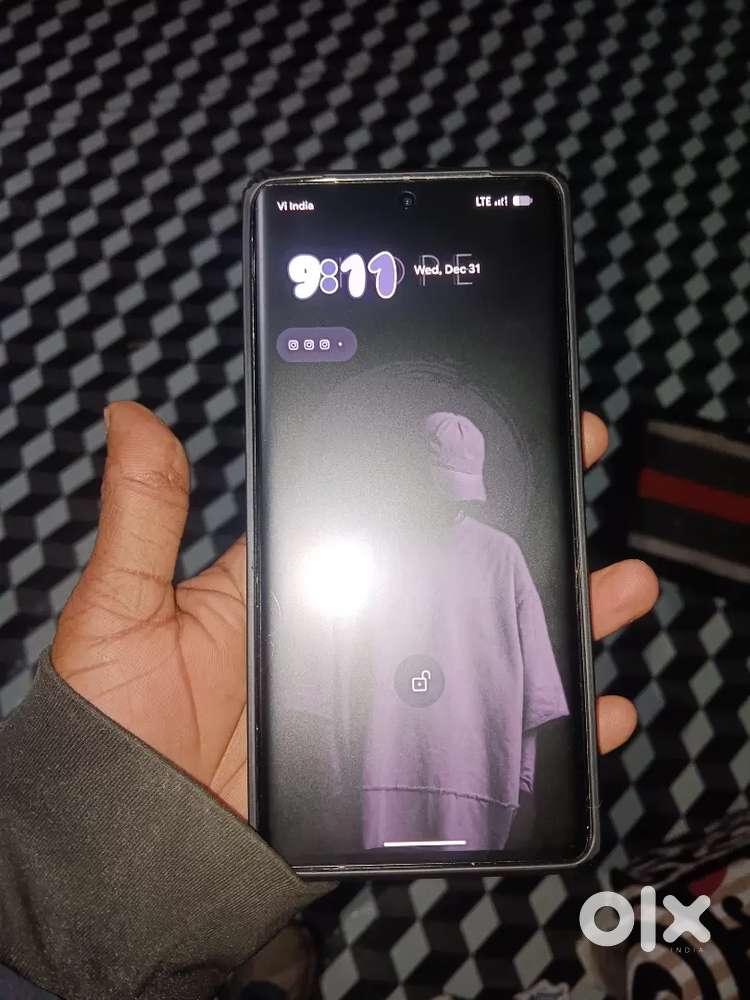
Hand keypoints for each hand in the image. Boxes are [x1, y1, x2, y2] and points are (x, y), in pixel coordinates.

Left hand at [52, 403, 657, 820]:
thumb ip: (144, 518)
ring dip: (560, 616)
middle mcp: (353, 627)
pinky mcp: (404, 763)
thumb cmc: (116, 726)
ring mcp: (386, 696)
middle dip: (529, 525)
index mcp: (299, 579)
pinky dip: (549, 726)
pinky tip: (599, 709)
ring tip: (618, 586)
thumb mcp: (122, 612)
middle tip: (582, 468)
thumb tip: (131, 415)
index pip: (385, 508)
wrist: (136, 847)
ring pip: (490, 645)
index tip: (500, 422)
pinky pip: (489, 738)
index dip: (444, 466)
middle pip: (458, 570)